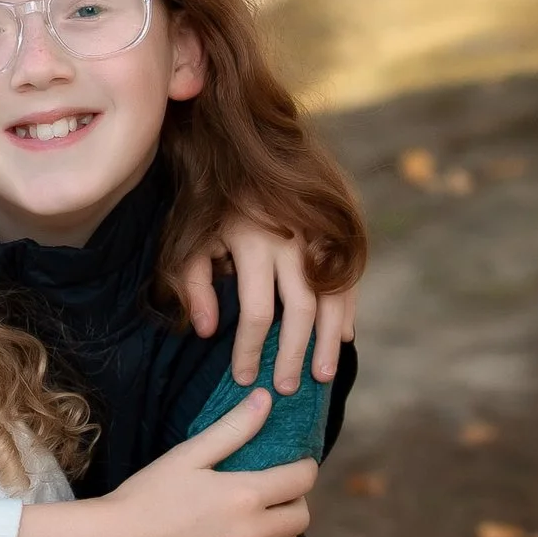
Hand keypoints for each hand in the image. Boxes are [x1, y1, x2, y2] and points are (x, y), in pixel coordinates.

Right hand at [38, 387, 308, 536]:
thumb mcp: (186, 456)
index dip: (302, 470)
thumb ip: (232, 428)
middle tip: (272, 497)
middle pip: (300, 518)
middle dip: (293, 503)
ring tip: (263, 531)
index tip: (292, 468)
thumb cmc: (144, 496)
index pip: (301, 480)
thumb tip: (266, 399)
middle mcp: (249, 533)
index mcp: (244, 494)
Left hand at [171, 216, 356, 390]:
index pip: (257, 312)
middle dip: (293, 354)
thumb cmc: (210, 203)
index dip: (250, 349)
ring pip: (332, 297)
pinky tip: (344, 337)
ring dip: (328, 341)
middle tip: (286, 388)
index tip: (243, 377)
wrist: (243, 148)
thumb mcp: (189, 239)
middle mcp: (292, 242)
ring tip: (322, 376)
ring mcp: (318, 235)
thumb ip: (194, 284)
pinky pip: (348, 277)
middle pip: (300, 311)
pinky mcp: (335, 230)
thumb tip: (207, 331)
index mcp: (254, 244)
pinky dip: (347, 310)